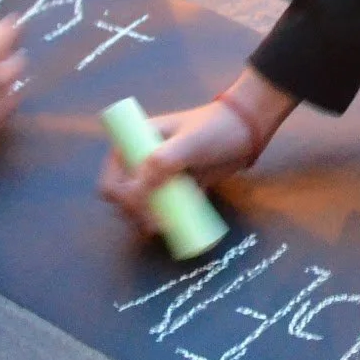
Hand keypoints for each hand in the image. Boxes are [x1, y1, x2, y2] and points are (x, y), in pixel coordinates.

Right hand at [98, 68, 295, 234]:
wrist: (247, 132)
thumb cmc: (215, 129)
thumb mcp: (188, 143)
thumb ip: (162, 162)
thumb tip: (136, 193)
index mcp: (134, 143)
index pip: (112, 180)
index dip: (121, 199)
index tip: (142, 209)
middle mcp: (141, 161)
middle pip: (123, 199)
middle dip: (134, 215)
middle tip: (154, 225)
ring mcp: (159, 176)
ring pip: (141, 208)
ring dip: (147, 222)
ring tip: (164, 229)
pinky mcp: (177, 188)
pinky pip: (164, 210)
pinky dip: (165, 221)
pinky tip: (173, 230)